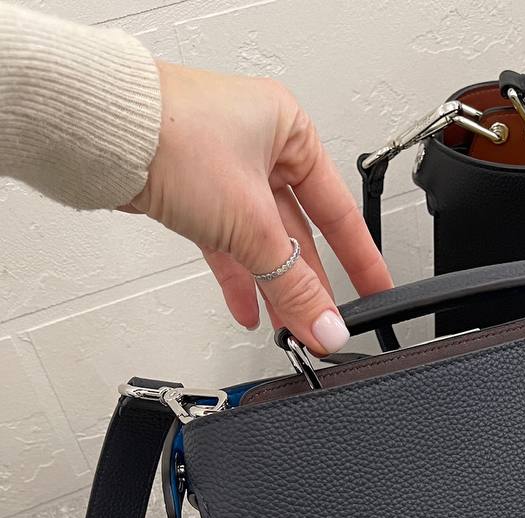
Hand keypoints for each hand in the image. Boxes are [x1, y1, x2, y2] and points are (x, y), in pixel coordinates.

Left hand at [124, 61, 391, 352]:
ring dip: (274, 289)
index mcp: (289, 130)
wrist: (99, 133)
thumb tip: (326, 324)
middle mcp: (260, 146)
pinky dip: (239, 279)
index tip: (377, 292)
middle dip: (308, 285)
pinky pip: (230, 245)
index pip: (339, 209)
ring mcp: (224, 171)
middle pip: (298, 232)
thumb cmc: (171, 136)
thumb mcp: (251, 223)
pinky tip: (249, 311)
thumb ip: (293, 284)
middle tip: (324, 327)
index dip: (360, 258)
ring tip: (290, 330)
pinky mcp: (193, 193)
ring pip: (262, 242)